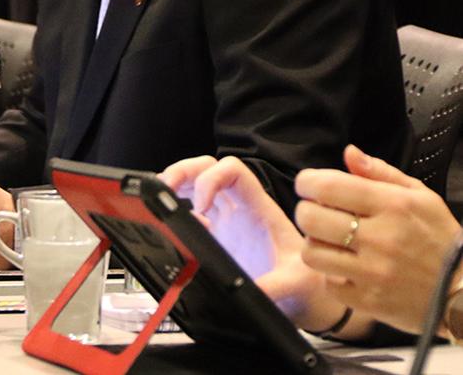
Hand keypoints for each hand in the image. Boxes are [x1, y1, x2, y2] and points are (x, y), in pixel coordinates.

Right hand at [160, 155, 347, 333]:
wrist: (306, 298)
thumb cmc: (306, 283)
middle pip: (206, 168)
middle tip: (164, 191)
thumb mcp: (295, 282)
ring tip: (159, 202)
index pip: (233, 171)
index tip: (200, 207)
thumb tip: (250, 291)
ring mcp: (224, 220)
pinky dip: (174, 208)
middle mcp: (238, 208)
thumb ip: (275, 286)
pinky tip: (171, 225)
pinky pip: (188, 209)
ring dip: (173, 184)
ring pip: (194, 183)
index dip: (211, 179)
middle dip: (182, 172)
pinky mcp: (213, 236)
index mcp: (258, 208)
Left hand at [295, 145, 462, 335]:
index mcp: (393, 206)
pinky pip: (328, 284)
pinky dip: (332, 276)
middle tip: (317, 214)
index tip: (308, 185)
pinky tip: (348, 269)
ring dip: (315, 244)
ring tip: (331, 242)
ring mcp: (374, 273)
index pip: (327, 186)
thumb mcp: (421, 198)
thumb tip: (349, 152)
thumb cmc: (441, 240)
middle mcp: (381, 238)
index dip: (307, 182)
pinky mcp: (369, 301)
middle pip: (310, 218)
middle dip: (306, 212)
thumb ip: (381, 173)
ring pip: (311, 252)